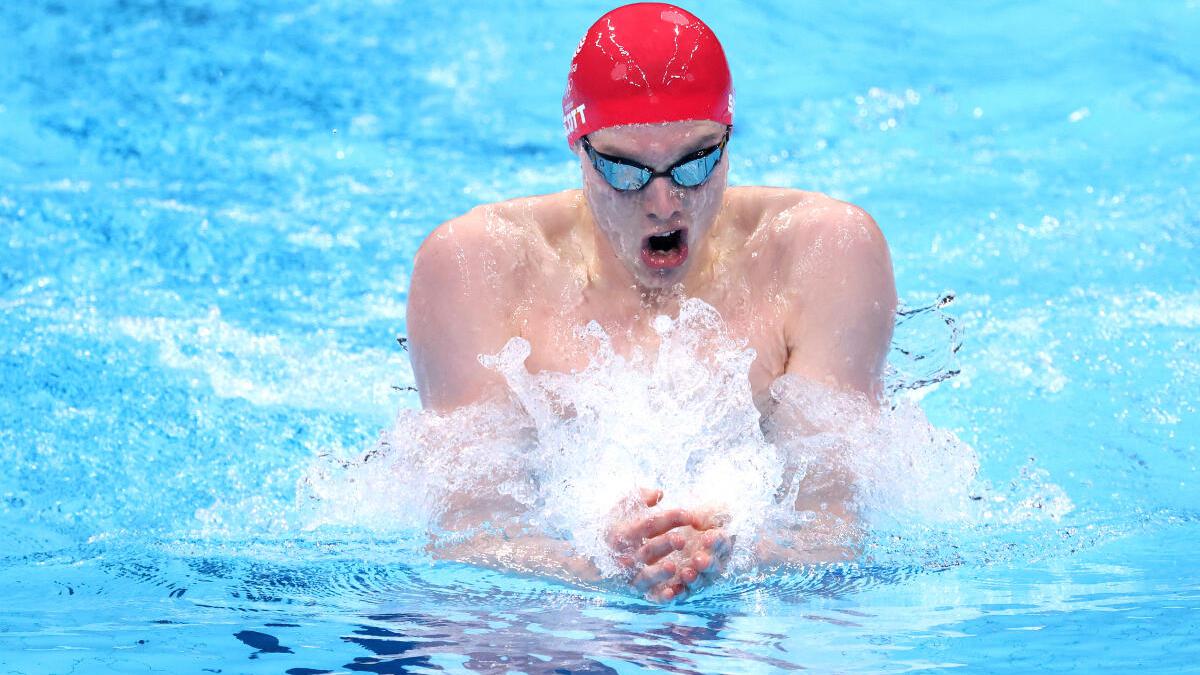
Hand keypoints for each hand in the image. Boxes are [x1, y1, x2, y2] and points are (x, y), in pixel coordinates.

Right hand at [606, 489, 731, 602]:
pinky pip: (648, 595)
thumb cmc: (614, 530)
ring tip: (673, 567)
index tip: (689, 514)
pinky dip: (659, 596)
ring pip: (646, 575)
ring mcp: (630, 575)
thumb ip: (638, 497)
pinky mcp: (636, 590)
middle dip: (665, 545)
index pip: (649, 524)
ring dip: (660, 572)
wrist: (591, 562)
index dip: (670, 518)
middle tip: (682, 540)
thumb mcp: (620, 509)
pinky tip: (672, 594)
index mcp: (623, 533)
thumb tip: (659, 493)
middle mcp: (625, 556)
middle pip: (648, 550)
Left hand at [641, 509, 732, 602]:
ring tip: (686, 575)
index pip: (721, 542)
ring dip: (693, 579)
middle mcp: (710, 561)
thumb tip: (698, 523)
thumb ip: (704, 515)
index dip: (716, 541)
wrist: (673, 526)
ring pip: (698, 580)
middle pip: (712, 565)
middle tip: (699, 560)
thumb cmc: (691, 514)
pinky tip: (669, 593)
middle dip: (707, 563)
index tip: (708, 537)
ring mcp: (696, 573)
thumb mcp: (703, 510)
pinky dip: (676, 594)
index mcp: (719, 542)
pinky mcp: (679, 584)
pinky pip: (679, 592)